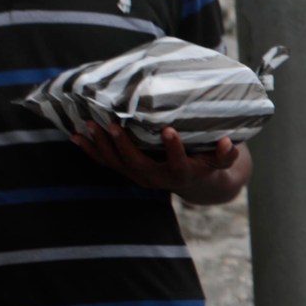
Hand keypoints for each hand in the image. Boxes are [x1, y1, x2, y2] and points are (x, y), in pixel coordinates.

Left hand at [73, 124, 237, 196]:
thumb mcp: (219, 161)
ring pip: (117, 164)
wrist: (192, 180)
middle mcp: (156, 178)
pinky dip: (91, 150)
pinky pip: (106, 163)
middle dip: (123, 145)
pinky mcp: (126, 171)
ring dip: (102, 145)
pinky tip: (77, 136)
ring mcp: (138, 176)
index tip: (169, 130)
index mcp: (181, 174)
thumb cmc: (206, 164)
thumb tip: (228, 142)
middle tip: (114, 125)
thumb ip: (225, 155)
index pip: (177, 163)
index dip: (173, 149)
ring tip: (90, 125)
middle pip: (137, 164)